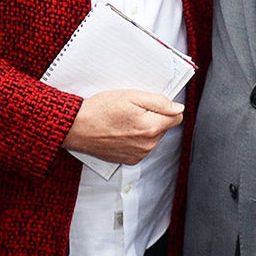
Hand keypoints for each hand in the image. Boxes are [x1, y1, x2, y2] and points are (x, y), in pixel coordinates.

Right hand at [62, 89, 181, 166]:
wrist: (77, 127)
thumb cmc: (100, 110)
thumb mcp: (131, 96)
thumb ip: (159, 102)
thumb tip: (178, 108)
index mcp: (151, 128)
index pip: (177, 117)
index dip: (166, 107)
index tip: (153, 104)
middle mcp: (147, 145)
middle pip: (164, 127)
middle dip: (153, 117)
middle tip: (133, 110)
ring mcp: (139, 154)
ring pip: (153, 137)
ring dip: (144, 128)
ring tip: (124, 120)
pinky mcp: (130, 160)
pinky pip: (142, 146)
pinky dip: (135, 139)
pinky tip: (121, 130)